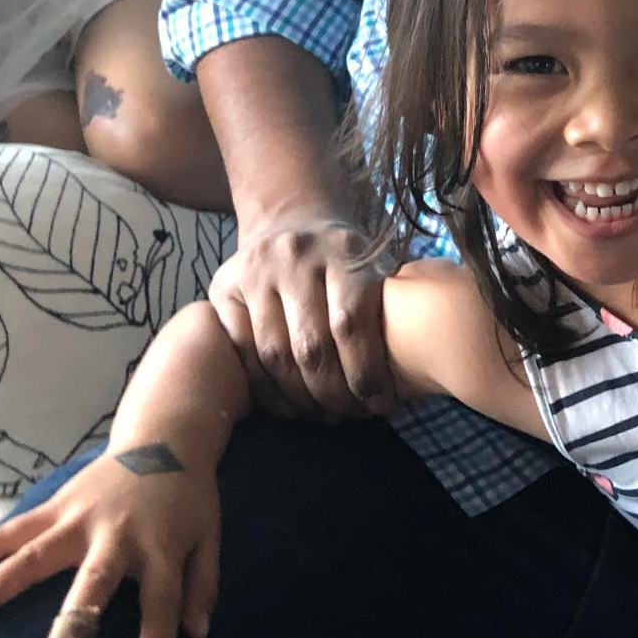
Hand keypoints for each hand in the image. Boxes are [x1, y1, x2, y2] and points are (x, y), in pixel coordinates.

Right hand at [0, 445, 219, 637]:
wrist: (166, 437)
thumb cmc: (187, 497)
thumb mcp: (209, 536)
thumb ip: (203, 584)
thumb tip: (198, 635)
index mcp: (160, 547)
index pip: (162, 606)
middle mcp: (115, 534)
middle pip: (91, 583)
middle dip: (71, 626)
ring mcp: (78, 518)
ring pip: (31, 556)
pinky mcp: (55, 506)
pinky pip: (9, 532)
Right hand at [205, 211, 393, 417]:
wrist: (290, 222)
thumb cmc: (345, 260)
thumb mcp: (376, 265)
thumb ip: (392, 308)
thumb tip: (415, 376)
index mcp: (343, 250)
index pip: (351, 323)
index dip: (365, 374)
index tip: (381, 404)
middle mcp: (295, 256)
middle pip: (311, 346)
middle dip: (334, 394)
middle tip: (351, 416)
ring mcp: (255, 271)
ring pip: (274, 355)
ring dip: (300, 398)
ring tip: (322, 415)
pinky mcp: (223, 288)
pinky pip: (242, 353)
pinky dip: (265, 390)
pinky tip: (288, 405)